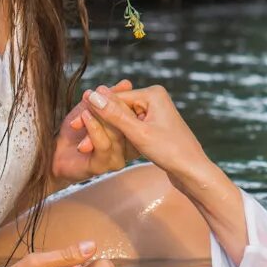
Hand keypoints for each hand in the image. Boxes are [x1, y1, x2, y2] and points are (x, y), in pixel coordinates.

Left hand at [51, 78, 133, 185]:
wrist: (54, 153)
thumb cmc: (74, 131)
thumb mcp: (91, 108)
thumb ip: (109, 97)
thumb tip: (127, 83)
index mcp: (130, 133)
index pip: (134, 114)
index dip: (121, 99)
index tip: (104, 88)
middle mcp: (128, 148)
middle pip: (128, 124)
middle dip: (112, 106)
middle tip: (99, 92)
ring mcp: (117, 158)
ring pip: (116, 134)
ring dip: (100, 116)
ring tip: (87, 105)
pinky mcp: (103, 166)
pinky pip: (103, 145)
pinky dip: (94, 129)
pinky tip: (85, 118)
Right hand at [82, 84, 211, 177]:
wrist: (193, 172)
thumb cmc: (171, 151)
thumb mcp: (138, 133)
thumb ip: (114, 115)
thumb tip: (92, 95)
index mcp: (153, 93)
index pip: (116, 99)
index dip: (94, 112)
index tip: (74, 125)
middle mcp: (154, 99)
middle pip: (118, 109)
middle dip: (98, 125)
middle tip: (78, 140)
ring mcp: (154, 113)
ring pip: (122, 120)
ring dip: (105, 134)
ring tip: (86, 148)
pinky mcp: (154, 126)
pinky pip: (130, 128)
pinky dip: (117, 138)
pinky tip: (102, 148)